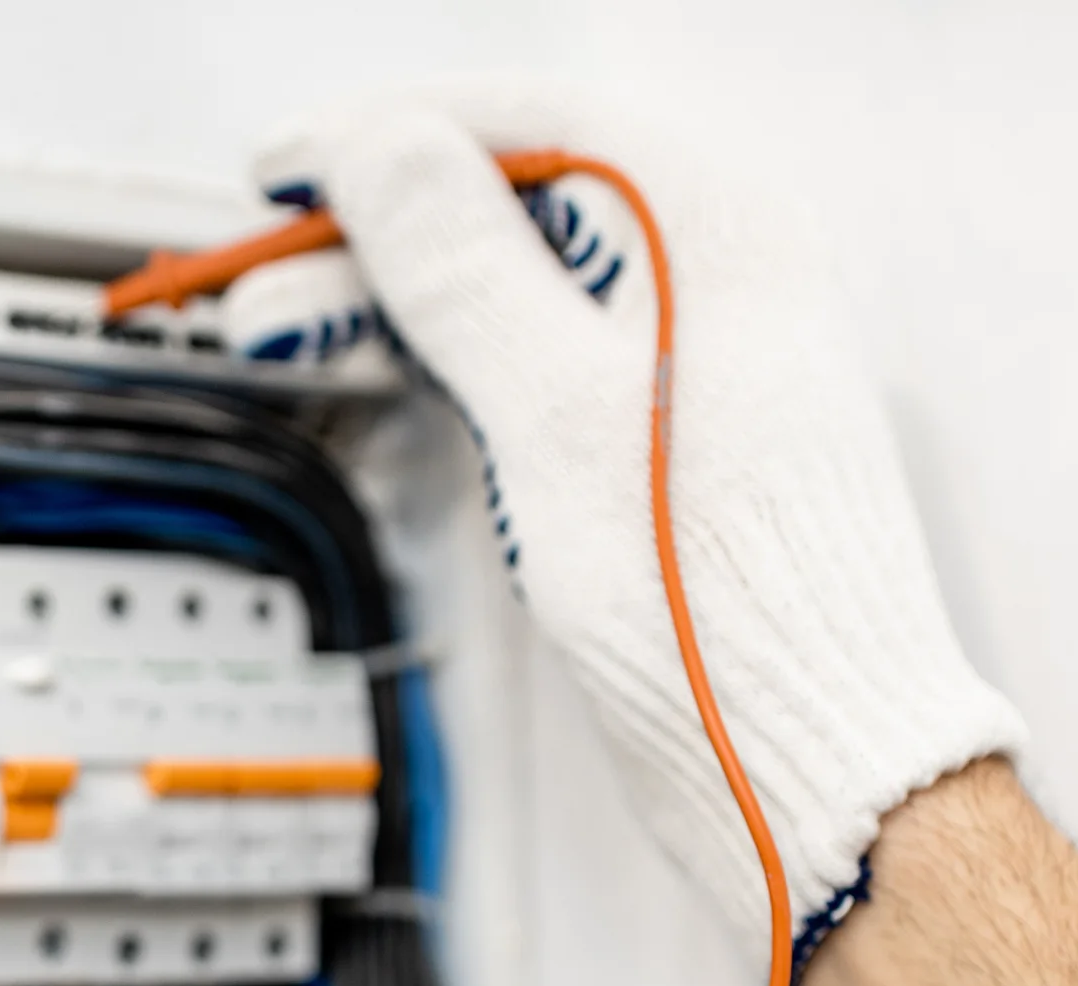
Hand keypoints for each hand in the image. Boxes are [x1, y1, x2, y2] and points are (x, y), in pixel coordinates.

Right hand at [238, 87, 1023, 952]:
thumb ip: (470, 272)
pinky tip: (384, 367)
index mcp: (726, 239)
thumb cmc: (723, 617)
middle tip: (264, 262)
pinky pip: (534, 356)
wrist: (812, 768)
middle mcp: (718, 282)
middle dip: (379, 223)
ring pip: (516, 281)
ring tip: (285, 327)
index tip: (287, 164)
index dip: (398, 128)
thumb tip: (383, 151)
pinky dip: (448, 357)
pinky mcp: (657, 445)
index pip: (543, 125)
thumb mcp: (562, 422)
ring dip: (396, 295)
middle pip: (520, 200)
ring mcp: (687, 365)